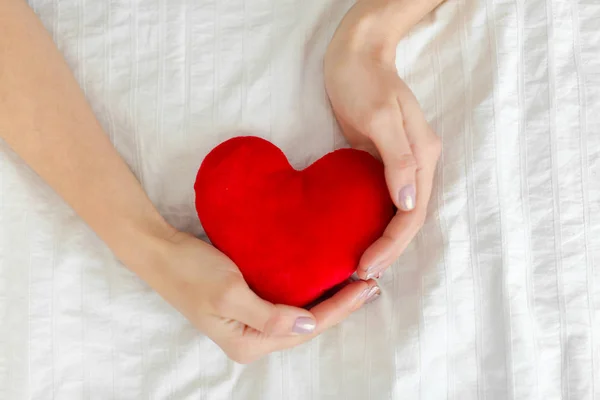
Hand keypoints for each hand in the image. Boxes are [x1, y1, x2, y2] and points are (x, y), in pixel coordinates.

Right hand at [141, 232, 379, 363]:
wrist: (159, 252)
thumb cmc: (190, 271)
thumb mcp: (229, 293)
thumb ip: (270, 316)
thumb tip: (309, 328)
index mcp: (248, 342)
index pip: (306, 329)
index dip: (339, 309)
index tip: (365, 288)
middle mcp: (252, 339)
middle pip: (308, 326)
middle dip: (340, 307)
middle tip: (371, 286)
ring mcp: (250, 323)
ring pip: (300, 316)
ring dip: (328, 300)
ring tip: (356, 284)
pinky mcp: (249, 306)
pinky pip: (288, 304)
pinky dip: (309, 293)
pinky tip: (325, 280)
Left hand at [324, 5, 440, 279]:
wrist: (355, 53)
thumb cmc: (365, 80)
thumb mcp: (380, 117)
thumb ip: (397, 160)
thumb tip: (409, 203)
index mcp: (422, 156)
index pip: (412, 214)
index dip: (391, 244)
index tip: (365, 266)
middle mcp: (418, 164)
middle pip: (409, 219)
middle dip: (388, 251)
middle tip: (359, 274)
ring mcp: (401, 163)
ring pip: (398, 213)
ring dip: (383, 241)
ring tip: (360, 265)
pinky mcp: (383, 160)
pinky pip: (383, 199)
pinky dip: (374, 222)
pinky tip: (357, 235)